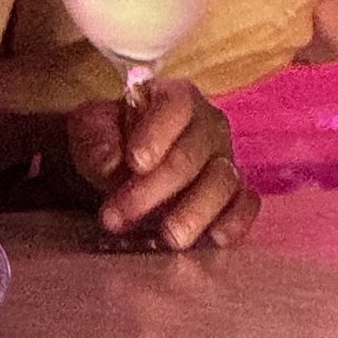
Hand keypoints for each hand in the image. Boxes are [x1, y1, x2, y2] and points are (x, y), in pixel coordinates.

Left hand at [66, 77, 255, 248]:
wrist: (126, 165)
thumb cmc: (112, 140)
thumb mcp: (91, 130)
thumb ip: (95, 140)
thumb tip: (111, 162)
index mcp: (175, 98)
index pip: (176, 107)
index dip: (157, 133)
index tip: (134, 162)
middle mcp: (208, 126)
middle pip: (193, 154)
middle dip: (154, 189)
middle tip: (117, 217)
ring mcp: (225, 160)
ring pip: (223, 181)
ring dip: (195, 212)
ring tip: (167, 237)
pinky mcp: (234, 194)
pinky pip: (246, 204)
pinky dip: (236, 220)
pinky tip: (214, 238)